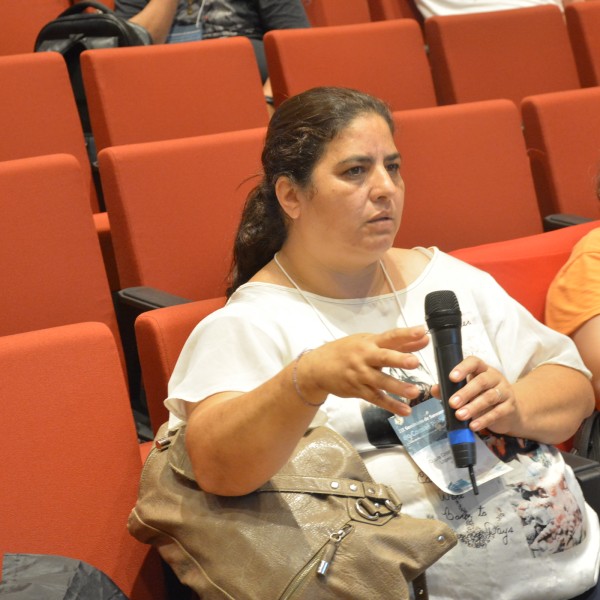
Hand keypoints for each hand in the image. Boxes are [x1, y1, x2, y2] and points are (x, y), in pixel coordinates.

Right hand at [299, 326, 428, 414]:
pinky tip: (404, 410)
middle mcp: (365, 357)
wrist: (318, 367)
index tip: (422, 332)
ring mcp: (361, 375)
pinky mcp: (358, 390)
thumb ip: (399, 343)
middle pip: (383, 358)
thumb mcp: (369, 342)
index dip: (406, 334)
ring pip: (380, 381)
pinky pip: (376, 398)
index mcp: (370, 342)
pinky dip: (390, 405)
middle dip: (399, 360)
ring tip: (414, 392)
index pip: (390, 336)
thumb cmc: (347, 351)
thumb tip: (424, 338)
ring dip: (397, 387)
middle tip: (414, 362)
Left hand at [432, 356, 516, 433]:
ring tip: (460, 415)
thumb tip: (434, 389)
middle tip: (452, 403)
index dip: (463, 368)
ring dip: (473, 407)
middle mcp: (494, 377)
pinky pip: (497, 412)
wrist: (510, 412)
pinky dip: (484, 420)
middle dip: (465, 392)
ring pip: (489, 397)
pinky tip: (473, 426)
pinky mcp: (510, 407)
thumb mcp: (467, 391)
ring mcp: (504, 391)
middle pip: (481, 381)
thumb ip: (449, 389)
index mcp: (482, 369)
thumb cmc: (482, 396)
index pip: (474, 362)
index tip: (451, 378)